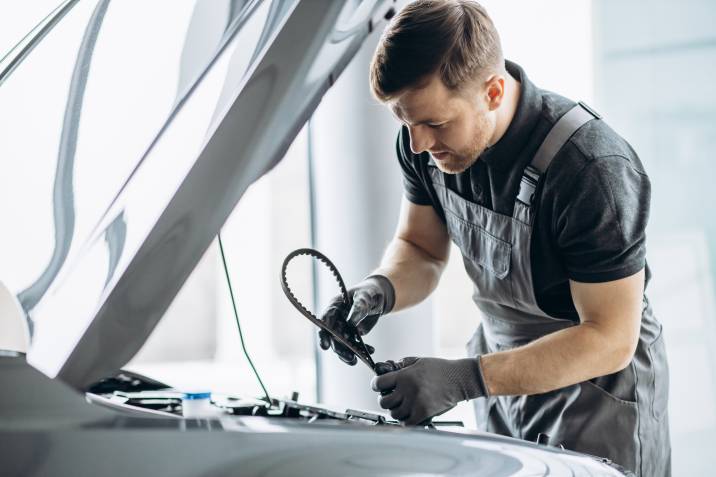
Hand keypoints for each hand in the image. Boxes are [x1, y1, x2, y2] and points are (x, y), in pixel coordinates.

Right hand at [318, 275, 394, 365]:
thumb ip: (359, 307)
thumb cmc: (369, 292)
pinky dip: (361, 351)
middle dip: (339, 348)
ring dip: (347, 353)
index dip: (323, 333)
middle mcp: (336, 319)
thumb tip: (352, 323)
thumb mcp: (365, 296)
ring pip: (341, 344)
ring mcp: (344, 328)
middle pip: (332, 336)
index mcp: (335, 306)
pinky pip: (354, 345)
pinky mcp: (352, 334)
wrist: (379, 297)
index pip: (325, 320)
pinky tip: (371, 351)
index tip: (325, 345)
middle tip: (349, 357)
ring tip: (355, 361)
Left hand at [371, 356, 487, 425]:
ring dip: (396, 411)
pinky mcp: (424, 413)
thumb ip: (402, 364)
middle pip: (384, 402)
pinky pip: (407, 422)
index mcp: (404, 376)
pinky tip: (409, 414)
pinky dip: (406, 420)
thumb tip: (388, 368)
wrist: (458, 379)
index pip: (379, 383)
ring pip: (394, 414)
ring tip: (403, 406)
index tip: (378, 386)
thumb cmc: (440, 369)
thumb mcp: (418, 361)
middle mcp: (408, 390)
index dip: (376, 385)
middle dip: (386, 400)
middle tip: (391, 398)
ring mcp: (415, 403)